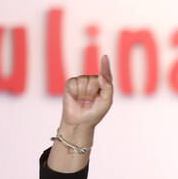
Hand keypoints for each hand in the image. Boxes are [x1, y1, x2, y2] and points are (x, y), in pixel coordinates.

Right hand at [50, 55, 112, 173]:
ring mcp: (81, 82)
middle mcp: (92, 81)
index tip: (104, 57)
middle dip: (93, 90)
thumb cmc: (95, 113)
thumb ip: (107, 87)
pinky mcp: (70, 84)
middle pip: (94, 78)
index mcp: (102, 85)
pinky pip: (75, 82)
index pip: (105, 73)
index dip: (105, 65)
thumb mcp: (106, 101)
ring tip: (84, 100)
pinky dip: (76, 91)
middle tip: (91, 100)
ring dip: (85, 92)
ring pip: (84, 80)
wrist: (80, 122)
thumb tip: (101, 74)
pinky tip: (76, 97)